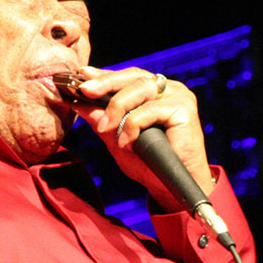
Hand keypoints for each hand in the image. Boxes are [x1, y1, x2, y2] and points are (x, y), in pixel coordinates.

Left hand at [69, 66, 213, 211]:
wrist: (171, 187)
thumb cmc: (148, 163)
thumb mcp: (116, 138)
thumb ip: (101, 119)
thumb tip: (78, 102)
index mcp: (154, 92)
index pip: (127, 77)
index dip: (104, 75)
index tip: (81, 77)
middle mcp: (168, 90)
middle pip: (134, 76)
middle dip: (106, 83)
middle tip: (85, 90)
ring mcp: (178, 97)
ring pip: (140, 89)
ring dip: (117, 107)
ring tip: (104, 128)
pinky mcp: (184, 110)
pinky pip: (150, 110)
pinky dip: (133, 125)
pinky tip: (125, 142)